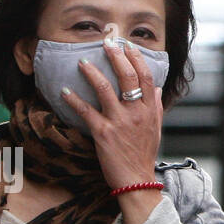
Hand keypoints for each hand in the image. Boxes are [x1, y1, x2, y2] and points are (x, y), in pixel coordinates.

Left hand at [59, 40, 163, 193]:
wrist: (136, 181)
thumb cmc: (144, 156)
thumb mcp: (156, 130)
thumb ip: (156, 108)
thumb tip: (157, 90)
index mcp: (150, 111)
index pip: (146, 78)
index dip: (137, 59)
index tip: (127, 46)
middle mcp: (137, 113)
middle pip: (128, 77)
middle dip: (117, 56)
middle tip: (107, 43)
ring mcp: (120, 122)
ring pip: (106, 89)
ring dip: (92, 72)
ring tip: (82, 61)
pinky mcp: (103, 133)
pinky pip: (86, 111)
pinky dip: (74, 100)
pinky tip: (65, 91)